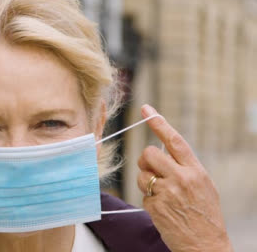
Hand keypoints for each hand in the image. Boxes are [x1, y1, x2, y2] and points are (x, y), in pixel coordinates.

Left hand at [137, 105, 232, 251]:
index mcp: (195, 171)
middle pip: (149, 154)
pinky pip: (143, 195)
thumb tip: (163, 152)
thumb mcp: (203, 185)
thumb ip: (184, 167)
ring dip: (146, 183)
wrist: (205, 244)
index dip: (159, 123)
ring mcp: (167, 193)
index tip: (147, 110)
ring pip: (142, 175)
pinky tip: (163, 209)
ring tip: (162, 195)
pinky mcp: (156, 207)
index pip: (174, 141)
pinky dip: (149, 200)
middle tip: (151, 169)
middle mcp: (181, 179)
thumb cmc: (204, 213)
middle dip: (145, 160)